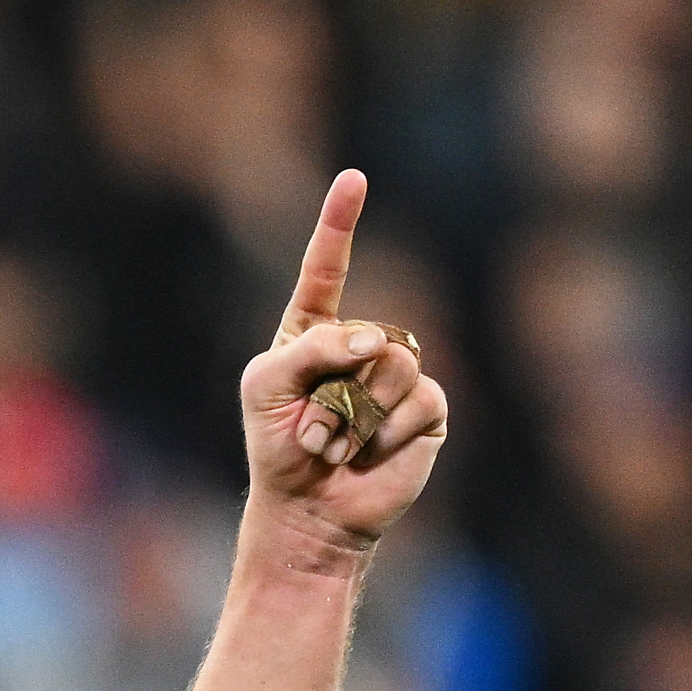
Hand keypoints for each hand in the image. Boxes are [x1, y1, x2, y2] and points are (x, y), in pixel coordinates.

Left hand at [237, 171, 448, 551]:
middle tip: (311, 431)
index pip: (326, 270)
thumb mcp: (265, 388)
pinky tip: (369, 454)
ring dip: (355, 414)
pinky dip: (384, 431)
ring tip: (337, 445)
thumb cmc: (279, 449)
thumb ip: (309, 348)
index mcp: (314, 333)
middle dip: (332, 388)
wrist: (310, 512)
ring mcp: (397, 374)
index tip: (353, 178)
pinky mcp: (426, 408)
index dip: (339, 224)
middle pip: (364, 333)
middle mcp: (361, 346)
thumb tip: (374, 338)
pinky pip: (417, 398)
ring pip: (394, 363)